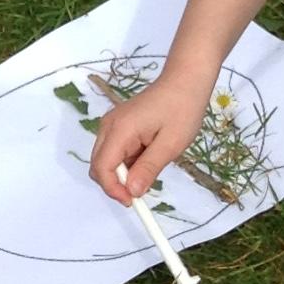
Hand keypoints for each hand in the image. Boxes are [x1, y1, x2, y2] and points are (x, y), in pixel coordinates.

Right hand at [90, 70, 213, 203]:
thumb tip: (132, 191)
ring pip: (106, 160)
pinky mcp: (119, 126)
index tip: (133, 202)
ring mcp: (112, 125)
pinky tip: (148, 157)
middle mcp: (108, 127)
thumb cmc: (182, 109)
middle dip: (115, 184)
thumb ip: (148, 168)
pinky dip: (127, 162)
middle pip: (98, 165)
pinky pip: (115, 151)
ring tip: (150, 169)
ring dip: (123, 173)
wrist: (185, 81)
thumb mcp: (170, 144)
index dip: (113, 190)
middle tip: (141, 193)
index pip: (102, 167)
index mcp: (119, 130)